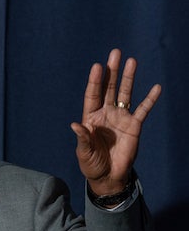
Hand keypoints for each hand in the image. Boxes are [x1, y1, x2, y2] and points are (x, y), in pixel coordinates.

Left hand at [71, 49, 160, 195]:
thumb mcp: (84, 153)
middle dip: (112, 72)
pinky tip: (156, 88)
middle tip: (115, 53)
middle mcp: (106, 114)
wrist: (108, 177)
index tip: (97, 66)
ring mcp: (120, 118)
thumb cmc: (92, 165)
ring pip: (125, 94)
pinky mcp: (134, 126)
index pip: (93, 96)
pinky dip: (150, 99)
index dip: (95, 82)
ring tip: (132, 61)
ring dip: (128, 78)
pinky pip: (143, 110)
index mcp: (91, 118)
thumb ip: (83, 139)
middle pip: (109, 89)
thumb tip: (75, 125)